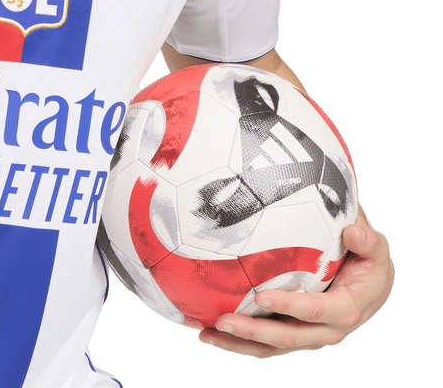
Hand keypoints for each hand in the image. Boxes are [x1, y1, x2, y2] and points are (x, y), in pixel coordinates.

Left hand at [193, 223, 394, 358]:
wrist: (370, 284)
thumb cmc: (369, 262)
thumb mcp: (375, 249)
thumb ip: (368, 241)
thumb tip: (352, 232)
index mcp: (346, 309)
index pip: (316, 311)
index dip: (289, 307)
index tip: (261, 297)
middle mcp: (327, 330)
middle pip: (288, 337)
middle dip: (254, 332)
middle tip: (222, 320)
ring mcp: (308, 335)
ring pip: (272, 348)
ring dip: (238, 344)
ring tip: (204, 332)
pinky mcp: (293, 333)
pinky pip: (265, 343)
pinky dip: (237, 341)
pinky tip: (208, 330)